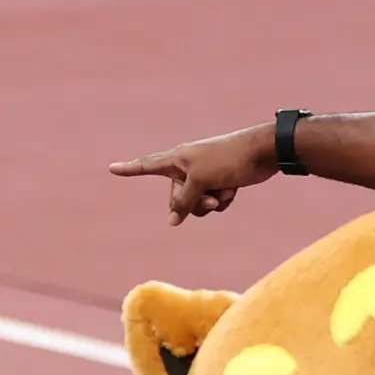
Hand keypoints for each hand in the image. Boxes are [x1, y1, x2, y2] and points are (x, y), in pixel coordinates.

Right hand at [108, 126, 275, 222]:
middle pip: (176, 199)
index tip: (111, 168)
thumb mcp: (200, 181)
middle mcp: (187, 167)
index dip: (129, 169)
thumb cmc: (228, 159)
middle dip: (191, 203)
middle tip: (209, 194)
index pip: (147, 166)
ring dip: (209, 204)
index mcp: (177, 159)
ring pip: (195, 205)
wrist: (263, 152)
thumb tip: (171, 222)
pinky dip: (222, 200)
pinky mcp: (219, 182)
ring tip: (223, 190)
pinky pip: (212, 203)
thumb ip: (183, 202)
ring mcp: (203, 176)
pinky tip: (234, 188)